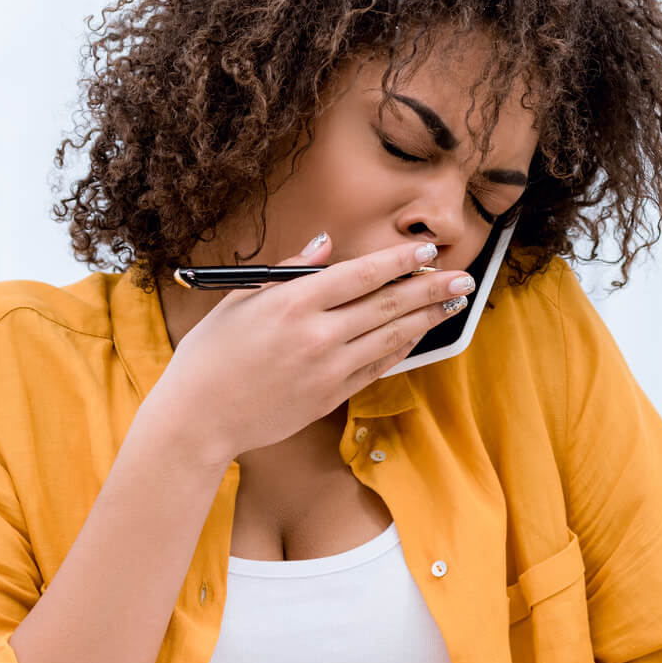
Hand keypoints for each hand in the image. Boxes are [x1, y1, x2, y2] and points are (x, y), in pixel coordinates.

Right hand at [138, 234, 474, 463]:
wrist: (198, 419)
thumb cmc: (212, 355)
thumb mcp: (240, 299)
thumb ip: (290, 269)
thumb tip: (325, 242)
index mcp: (291, 303)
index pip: (360, 274)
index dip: (399, 261)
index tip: (426, 250)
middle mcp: (316, 335)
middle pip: (387, 305)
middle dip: (430, 288)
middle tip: (463, 278)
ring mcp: (327, 369)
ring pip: (390, 337)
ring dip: (426, 318)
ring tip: (453, 304)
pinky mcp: (330, 396)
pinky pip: (377, 367)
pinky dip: (402, 349)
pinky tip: (420, 334)